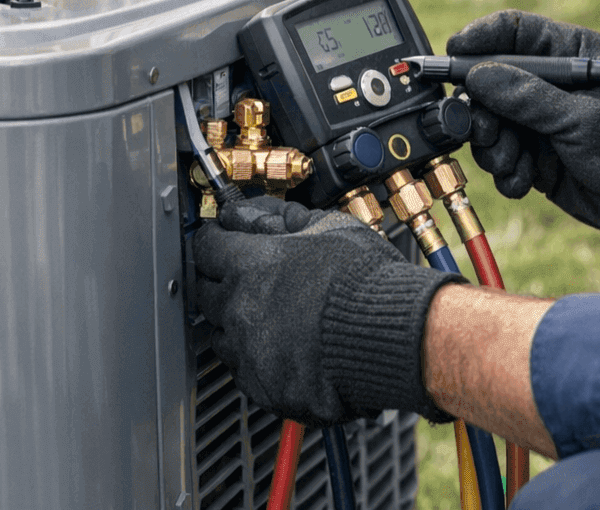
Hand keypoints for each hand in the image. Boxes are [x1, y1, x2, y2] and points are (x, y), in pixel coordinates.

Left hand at [193, 195, 461, 426]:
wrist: (394, 338)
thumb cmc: (368, 281)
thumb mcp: (331, 228)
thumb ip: (285, 219)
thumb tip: (258, 212)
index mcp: (251, 265)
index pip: (206, 247)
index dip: (216, 240)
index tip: (223, 240)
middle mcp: (240, 309)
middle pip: (205, 293)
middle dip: (220, 281)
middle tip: (243, 276)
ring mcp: (249, 352)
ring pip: (221, 336)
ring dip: (235, 323)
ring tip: (270, 315)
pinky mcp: (264, 387)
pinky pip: (245, 371)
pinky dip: (257, 358)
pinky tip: (284, 346)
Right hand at [447, 10, 599, 258]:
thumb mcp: (581, 118)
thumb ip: (528, 97)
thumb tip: (477, 77)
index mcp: (568, 53)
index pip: (512, 31)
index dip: (478, 38)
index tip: (453, 52)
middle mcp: (548, 82)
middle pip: (488, 81)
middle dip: (481, 109)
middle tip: (484, 130)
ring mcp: (538, 119)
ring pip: (489, 123)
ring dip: (494, 146)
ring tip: (514, 162)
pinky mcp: (534, 153)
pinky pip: (501, 157)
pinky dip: (507, 171)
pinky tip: (526, 180)